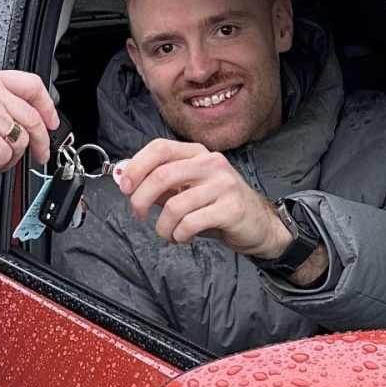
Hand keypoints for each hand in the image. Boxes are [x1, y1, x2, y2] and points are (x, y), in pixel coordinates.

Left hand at [116, 138, 290, 257]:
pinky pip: (190, 223)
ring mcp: (223, 184)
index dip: (136, 166)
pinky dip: (179, 235)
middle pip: (162, 175)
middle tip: (139, 215)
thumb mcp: (190, 191)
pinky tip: (182, 238)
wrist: (260, 225)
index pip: (159, 148)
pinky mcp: (231, 208)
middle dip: (141, 199)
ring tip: (168, 234)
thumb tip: (130, 183)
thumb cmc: (220, 207)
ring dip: (163, 227)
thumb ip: (163, 186)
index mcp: (198, 154)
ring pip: (175, 205)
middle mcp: (211, 163)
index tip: (125, 187)